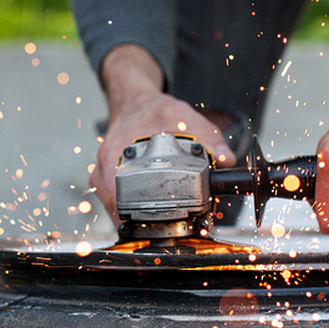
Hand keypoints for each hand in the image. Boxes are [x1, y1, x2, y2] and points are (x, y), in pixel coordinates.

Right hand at [90, 45, 237, 223]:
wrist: (134, 103)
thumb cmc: (152, 110)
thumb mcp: (183, 116)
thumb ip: (207, 137)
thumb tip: (225, 158)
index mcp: (114, 152)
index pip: (117, 196)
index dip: (138, 214)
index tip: (161, 220)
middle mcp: (104, 167)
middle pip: (116, 208)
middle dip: (141, 220)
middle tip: (168, 224)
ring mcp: (103, 176)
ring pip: (115, 209)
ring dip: (136, 216)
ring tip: (161, 217)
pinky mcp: (107, 181)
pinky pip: (115, 203)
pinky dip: (132, 208)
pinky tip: (149, 208)